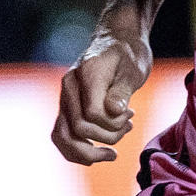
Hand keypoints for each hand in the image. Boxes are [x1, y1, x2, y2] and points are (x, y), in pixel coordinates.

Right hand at [52, 23, 151, 164]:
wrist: (116, 41)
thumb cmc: (128, 54)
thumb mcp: (133, 69)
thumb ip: (122, 91)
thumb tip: (113, 111)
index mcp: (86, 74)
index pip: (92, 114)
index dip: (113, 124)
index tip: (130, 115)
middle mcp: (69, 87)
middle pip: (77, 129)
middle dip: (108, 137)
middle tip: (128, 127)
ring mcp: (65, 99)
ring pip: (63, 138)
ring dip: (90, 153)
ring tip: (112, 153)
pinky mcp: (67, 109)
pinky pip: (62, 136)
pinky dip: (78, 151)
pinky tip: (99, 152)